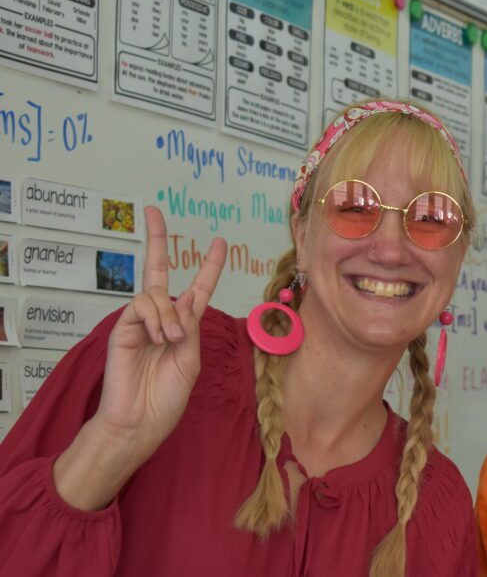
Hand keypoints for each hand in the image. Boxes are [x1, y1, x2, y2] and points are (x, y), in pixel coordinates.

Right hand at [54, 207, 225, 508]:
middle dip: (156, 238)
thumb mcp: (192, 357)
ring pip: (156, 292)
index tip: (219, 241)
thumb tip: (182, 302)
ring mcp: (140, 320)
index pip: (197, 287)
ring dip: (169, 316)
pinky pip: (141, 305)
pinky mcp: (123, 326)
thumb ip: (191, 326)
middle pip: (158, 269)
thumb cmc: (169, 395)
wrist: (142, 420)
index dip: (208, 265)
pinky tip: (158, 339)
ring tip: (171, 341)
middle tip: (152, 210)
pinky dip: (156, 319)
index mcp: (185, 323)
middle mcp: (162, 316)